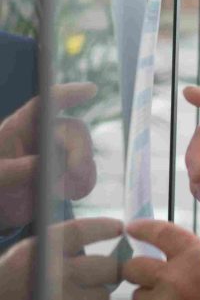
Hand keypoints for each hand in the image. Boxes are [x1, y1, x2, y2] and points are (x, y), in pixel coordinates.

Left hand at [0, 83, 96, 228]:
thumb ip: (15, 170)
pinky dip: (84, 184)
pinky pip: (88, 172)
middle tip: (75, 172)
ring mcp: (59, 153)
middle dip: (79, 150)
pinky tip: (71, 194)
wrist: (3, 209)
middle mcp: (45, 134)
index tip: (91, 90)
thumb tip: (42, 164)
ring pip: (85, 152)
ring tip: (67, 191)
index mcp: (21, 127)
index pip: (46, 103)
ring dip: (83, 172)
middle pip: (74, 130)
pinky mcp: (69, 173)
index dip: (69, 94)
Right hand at [0, 216, 122, 299]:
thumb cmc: (0, 293)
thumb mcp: (18, 260)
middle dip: (110, 269)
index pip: (82, 231)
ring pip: (103, 295)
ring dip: (96, 296)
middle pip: (106, 266)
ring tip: (75, 299)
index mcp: (38, 251)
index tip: (119, 228)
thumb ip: (51, 250)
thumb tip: (90, 248)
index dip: (104, 227)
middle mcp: (55, 274)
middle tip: (107, 272)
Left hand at [123, 219, 199, 299]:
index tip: (132, 229)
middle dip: (135, 271)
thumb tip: (169, 260)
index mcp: (195, 255)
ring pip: (138, 297)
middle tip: (143, 276)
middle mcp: (174, 276)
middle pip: (134, 267)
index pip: (159, 233)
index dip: (142, 229)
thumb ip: (193, 260)